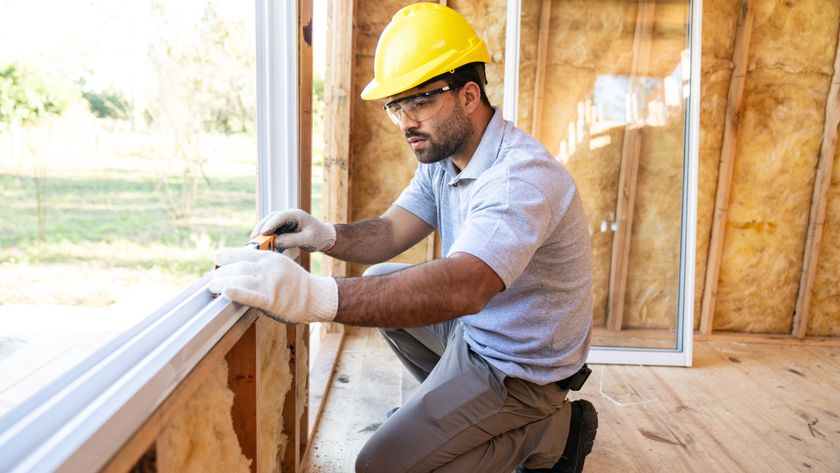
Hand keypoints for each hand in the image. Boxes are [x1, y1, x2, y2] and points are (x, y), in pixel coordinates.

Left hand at [209, 247, 337, 323]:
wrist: (315, 296)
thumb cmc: (295, 283)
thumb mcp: (280, 264)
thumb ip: (262, 264)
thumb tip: (239, 267)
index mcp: (269, 257)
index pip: (241, 253)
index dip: (226, 257)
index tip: (217, 261)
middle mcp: (268, 268)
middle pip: (237, 267)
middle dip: (222, 273)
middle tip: (212, 279)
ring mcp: (269, 283)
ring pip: (239, 279)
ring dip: (222, 282)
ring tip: (213, 287)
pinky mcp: (271, 299)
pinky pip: (250, 296)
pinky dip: (237, 293)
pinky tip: (226, 292)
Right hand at [251, 209, 335, 252]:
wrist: (324, 238)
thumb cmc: (318, 237)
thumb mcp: (307, 240)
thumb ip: (292, 240)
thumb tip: (275, 242)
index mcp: (296, 214)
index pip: (280, 216)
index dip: (270, 224)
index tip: (263, 233)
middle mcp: (288, 216)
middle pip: (271, 219)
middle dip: (261, 228)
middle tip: (254, 239)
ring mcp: (284, 221)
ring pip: (269, 225)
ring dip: (261, 233)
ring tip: (253, 243)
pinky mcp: (282, 228)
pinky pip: (271, 231)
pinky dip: (265, 237)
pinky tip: (260, 245)